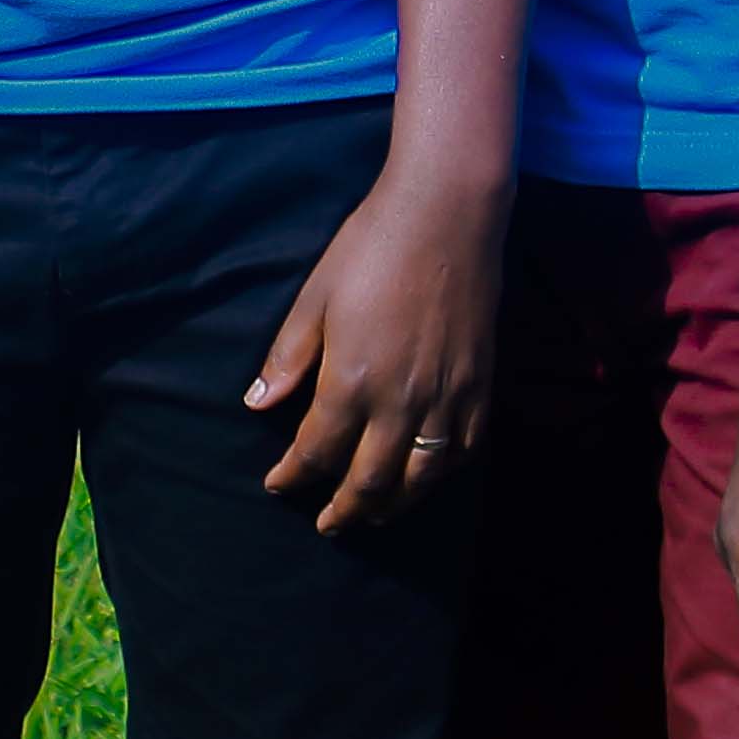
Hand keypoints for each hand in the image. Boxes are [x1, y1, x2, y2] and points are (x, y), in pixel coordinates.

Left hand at [245, 160, 505, 531]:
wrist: (447, 214)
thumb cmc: (371, 247)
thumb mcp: (314, 297)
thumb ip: (288, 358)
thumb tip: (258, 405)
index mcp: (351, 381)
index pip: (316, 452)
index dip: (293, 476)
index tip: (277, 484)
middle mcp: (400, 402)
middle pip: (369, 480)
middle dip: (343, 508)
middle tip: (326, 523)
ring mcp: (446, 398)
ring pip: (419, 477)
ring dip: (392, 505)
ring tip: (371, 516)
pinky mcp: (479, 387)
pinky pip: (462, 451)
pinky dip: (440, 475)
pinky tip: (424, 478)